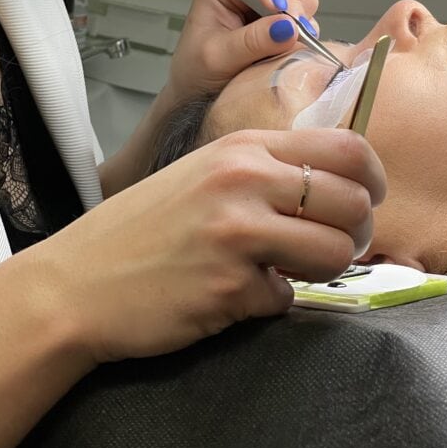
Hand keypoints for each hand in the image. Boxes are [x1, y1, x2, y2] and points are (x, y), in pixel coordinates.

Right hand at [38, 127, 386, 364]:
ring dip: (322, 270)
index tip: (367, 198)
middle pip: (352, 201)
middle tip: (333, 245)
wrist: (75, 283)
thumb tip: (334, 184)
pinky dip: (268, 301)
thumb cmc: (140, 229)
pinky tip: (232, 293)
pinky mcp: (229, 287)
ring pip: (335, 252)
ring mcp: (237, 233)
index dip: (371, 177)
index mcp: (241, 147)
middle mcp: (243, 180)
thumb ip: (264, 170)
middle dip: (356, 231)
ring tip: (285, 270)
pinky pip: (286, 298)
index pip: (345, 146)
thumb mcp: (204, 172)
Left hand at [167, 0, 319, 102]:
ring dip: (300, 15)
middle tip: (287, 25)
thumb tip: (288, 28)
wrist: (201, 98)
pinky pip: (311, 18)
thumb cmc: (196, 70)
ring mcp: (275, 3)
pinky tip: (288, 52)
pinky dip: (307, 34)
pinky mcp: (290, 25)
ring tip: (283, 45)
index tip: (272, 2)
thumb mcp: (215, 57)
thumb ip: (250, 41)